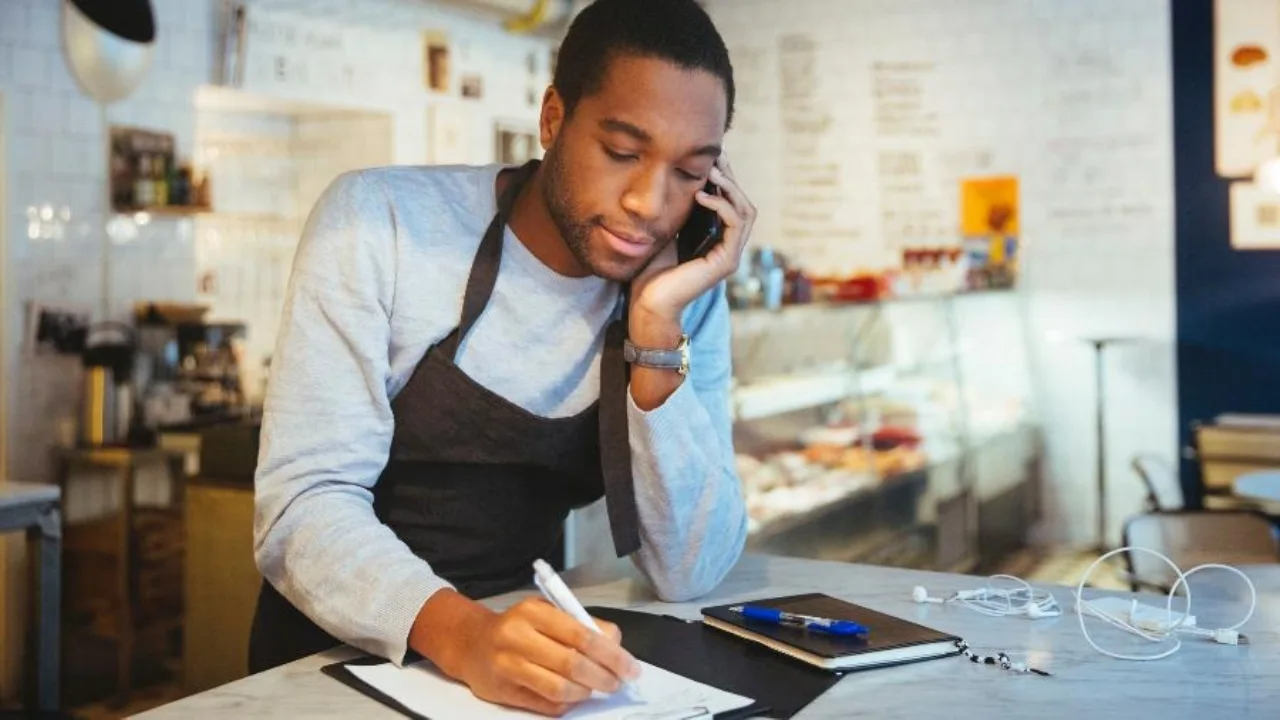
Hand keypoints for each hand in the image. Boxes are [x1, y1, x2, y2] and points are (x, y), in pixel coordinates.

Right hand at [437, 595, 640, 716]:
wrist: (471, 644)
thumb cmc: (519, 627)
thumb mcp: (548, 615)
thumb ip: (582, 626)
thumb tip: (616, 647)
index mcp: (533, 612)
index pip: (581, 635)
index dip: (612, 655)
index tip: (631, 668)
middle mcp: (517, 637)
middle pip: (573, 664)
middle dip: (604, 677)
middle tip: (618, 683)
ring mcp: (508, 667)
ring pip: (560, 689)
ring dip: (585, 692)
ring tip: (593, 689)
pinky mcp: (504, 693)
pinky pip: (546, 705)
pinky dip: (567, 704)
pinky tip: (573, 696)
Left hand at [630, 156, 757, 323]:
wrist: (648, 304)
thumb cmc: (651, 273)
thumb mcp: (666, 232)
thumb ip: (678, 213)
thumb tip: (677, 182)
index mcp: (717, 240)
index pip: (731, 202)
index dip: (724, 178)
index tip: (710, 157)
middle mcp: (728, 247)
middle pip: (743, 202)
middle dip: (730, 177)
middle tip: (715, 158)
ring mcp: (730, 255)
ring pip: (745, 211)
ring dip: (730, 187)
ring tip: (711, 171)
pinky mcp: (726, 262)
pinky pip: (735, 225)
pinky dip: (722, 205)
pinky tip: (702, 195)